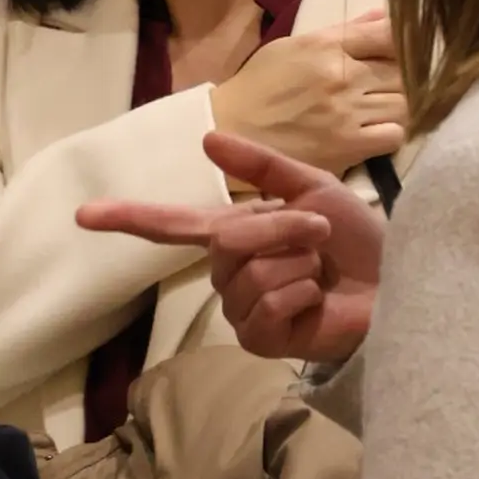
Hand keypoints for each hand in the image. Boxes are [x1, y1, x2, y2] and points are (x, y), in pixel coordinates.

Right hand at [77, 133, 385, 363]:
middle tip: (319, 233)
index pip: (171, 225)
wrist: (395, 284)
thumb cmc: (356, 241)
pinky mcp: (259, 339)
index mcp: (234, 235)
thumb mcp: (312, 188)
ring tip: (320, 270)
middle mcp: (228, 274)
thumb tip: (206, 138)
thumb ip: (262, 165)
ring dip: (299, 260)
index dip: (128, 218)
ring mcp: (240, 309)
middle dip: (282, 228)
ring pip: (251, 272)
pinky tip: (316, 301)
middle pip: (228, 240)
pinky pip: (269, 302)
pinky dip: (303, 292)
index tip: (83, 214)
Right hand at [211, 14, 405, 181]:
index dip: (410, 41)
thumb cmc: (260, 86)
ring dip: (402, 105)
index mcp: (327, 45)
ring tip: (386, 108)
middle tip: (399, 86)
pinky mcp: (347, 146)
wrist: (229, 132)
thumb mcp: (296, 47)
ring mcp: (347, 112)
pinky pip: (395, 135)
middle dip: (408, 76)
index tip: (411, 51)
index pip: (390, 33)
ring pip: (405, 102)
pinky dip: (393, 132)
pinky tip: (378, 131)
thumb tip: (386, 16)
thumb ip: (345, 32)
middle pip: (405, 70)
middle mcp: (342, 75)